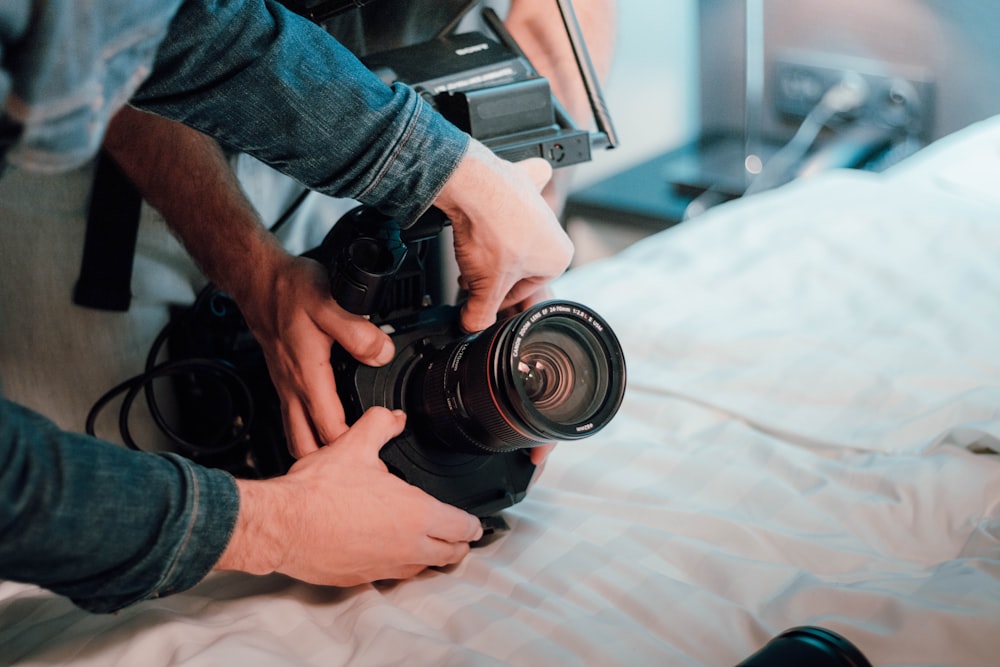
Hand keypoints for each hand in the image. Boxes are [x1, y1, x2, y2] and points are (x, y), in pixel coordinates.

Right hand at [216, 407, 483, 585]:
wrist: (283, 525)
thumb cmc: (318, 492)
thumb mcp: (355, 445)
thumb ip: (380, 425)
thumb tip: (393, 417)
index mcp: (416, 515)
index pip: (462, 527)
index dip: (473, 524)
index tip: (476, 524)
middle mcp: (407, 547)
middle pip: (449, 555)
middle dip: (458, 545)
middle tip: (460, 537)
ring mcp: (384, 567)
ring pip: (421, 569)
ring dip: (430, 558)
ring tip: (430, 546)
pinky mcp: (360, 578)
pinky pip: (390, 576)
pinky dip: (396, 566)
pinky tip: (388, 552)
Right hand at [236, 252, 394, 456]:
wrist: (259, 281)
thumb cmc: (289, 291)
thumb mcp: (330, 304)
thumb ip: (358, 333)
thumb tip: (382, 354)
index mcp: (308, 377)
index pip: (331, 431)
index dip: (359, 445)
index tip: (386, 441)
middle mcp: (294, 388)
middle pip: (309, 447)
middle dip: (336, 463)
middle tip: (367, 462)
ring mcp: (287, 387)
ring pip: (299, 437)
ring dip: (321, 452)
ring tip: (351, 455)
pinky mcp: (285, 381)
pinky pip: (296, 420)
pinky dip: (312, 434)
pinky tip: (330, 430)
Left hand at [434, 140, 573, 333]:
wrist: (472, 187)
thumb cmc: (491, 231)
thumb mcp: (484, 286)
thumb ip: (480, 314)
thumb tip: (473, 327)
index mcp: (557, 258)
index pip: (523, 291)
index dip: (495, 300)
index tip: (479, 303)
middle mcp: (553, 229)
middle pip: (517, 264)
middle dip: (491, 275)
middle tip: (469, 282)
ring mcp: (537, 204)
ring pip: (513, 236)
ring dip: (491, 249)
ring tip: (469, 254)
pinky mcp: (520, 183)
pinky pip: (519, 192)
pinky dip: (513, 195)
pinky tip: (501, 202)